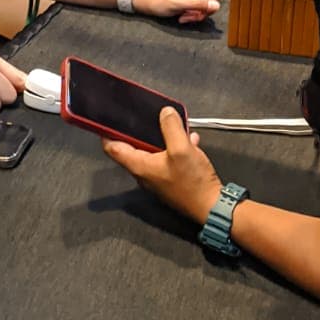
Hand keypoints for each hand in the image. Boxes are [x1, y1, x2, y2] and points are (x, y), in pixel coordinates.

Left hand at [104, 108, 222, 224]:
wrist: (212, 207)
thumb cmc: (194, 184)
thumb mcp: (182, 149)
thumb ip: (171, 127)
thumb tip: (165, 113)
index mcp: (140, 166)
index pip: (113, 148)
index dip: (107, 132)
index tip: (107, 120)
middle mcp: (145, 174)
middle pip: (133, 148)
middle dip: (139, 131)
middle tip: (144, 118)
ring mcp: (158, 178)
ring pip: (152, 152)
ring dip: (161, 138)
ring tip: (173, 127)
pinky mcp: (171, 180)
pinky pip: (167, 158)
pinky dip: (174, 147)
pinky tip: (190, 141)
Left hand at [133, 0, 220, 24]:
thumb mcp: (178, 3)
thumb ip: (198, 4)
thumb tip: (216, 6)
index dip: (207, 7)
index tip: (192, 13)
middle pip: (211, 1)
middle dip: (199, 12)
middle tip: (186, 16)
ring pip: (205, 5)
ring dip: (195, 14)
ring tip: (182, 15)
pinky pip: (199, 5)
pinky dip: (192, 12)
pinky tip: (182, 13)